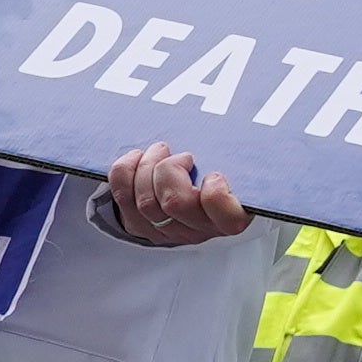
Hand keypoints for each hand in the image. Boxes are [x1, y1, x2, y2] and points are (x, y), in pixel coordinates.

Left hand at [94, 142, 247, 249]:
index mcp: (230, 216)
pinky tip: (137, 159)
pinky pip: (123, 198)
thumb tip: (238, 131)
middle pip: (176, 204)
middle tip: (180, 156)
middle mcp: (199, 229)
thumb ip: (237, 159)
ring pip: (146, 202)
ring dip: (147, 167)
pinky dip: (125, 172)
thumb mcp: (236, 167)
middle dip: (170, 169)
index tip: (214, 174)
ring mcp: (167, 231)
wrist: (191, 191)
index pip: (228, 219)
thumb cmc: (217, 175)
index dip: (216, 194)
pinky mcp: (139, 226)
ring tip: (159, 151)